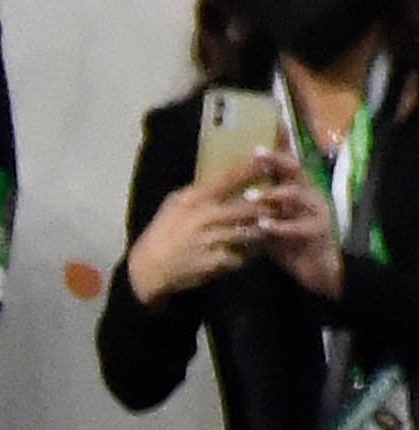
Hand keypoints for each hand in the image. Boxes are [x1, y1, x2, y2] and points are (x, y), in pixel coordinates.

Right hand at [123, 169, 267, 304]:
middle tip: (283, 201)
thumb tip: (225, 179)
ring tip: (273, 227)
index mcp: (192, 199)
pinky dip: (248, 256)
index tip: (270, 158)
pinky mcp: (213, 262)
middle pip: (247, 206)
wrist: (146, 271)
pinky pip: (240, 256)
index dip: (252, 167)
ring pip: (249, 231)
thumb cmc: (161, 235)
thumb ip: (199, 193)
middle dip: (267, 205)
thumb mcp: (173, 206)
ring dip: (262, 230)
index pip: (229, 178)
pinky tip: (253, 254)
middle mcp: (202, 216)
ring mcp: (209, 240)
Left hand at [245, 148, 345, 300]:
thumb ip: (256, 205)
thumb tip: (226, 193)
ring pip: (298, 195)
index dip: (275, 149)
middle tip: (257, 154)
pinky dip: (280, 226)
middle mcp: (309, 194)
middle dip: (278, 160)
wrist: (316, 269)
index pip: (287, 163)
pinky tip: (263, 226)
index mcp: (297, 188)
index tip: (256, 139)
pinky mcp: (318, 232)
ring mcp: (316, 211)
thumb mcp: (271, 218)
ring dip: (275, 193)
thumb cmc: (290, 241)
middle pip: (296, 170)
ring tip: (252, 195)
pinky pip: (299, 227)